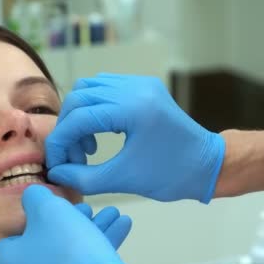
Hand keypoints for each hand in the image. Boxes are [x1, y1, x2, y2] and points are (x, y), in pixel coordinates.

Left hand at [0, 185, 150, 263]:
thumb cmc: (68, 253)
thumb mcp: (48, 209)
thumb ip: (36, 197)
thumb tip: (32, 195)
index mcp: (10, 261)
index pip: (17, 233)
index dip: (39, 216)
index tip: (57, 206)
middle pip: (48, 242)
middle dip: (72, 220)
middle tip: (88, 209)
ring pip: (71, 254)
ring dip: (93, 229)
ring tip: (111, 213)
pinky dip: (101, 247)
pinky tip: (120, 226)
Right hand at [45, 73, 225, 202]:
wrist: (208, 164)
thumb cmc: (171, 175)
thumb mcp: (124, 180)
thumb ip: (84, 177)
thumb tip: (56, 173)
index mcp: (133, 109)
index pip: (79, 117)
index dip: (60, 141)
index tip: (57, 164)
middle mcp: (135, 88)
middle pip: (79, 97)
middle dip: (68, 128)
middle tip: (75, 157)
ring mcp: (140, 83)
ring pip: (89, 87)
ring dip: (79, 115)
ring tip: (88, 145)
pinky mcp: (143, 86)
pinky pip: (105, 87)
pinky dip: (93, 107)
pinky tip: (100, 131)